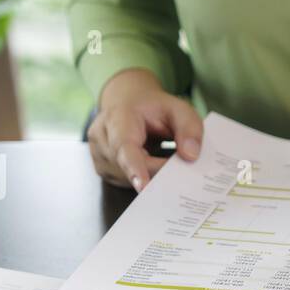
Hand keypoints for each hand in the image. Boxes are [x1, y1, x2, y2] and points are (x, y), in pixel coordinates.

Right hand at [88, 69, 203, 189]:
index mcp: (118, 117)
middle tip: (179, 172)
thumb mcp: (178, 109)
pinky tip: (151, 167)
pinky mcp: (102, 168)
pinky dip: (141, 178)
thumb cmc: (153, 108)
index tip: (143, 187)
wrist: (128, 103)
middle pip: (130, 166)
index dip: (134, 168)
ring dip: (150, 175)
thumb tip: (191, 156)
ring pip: (128, 178)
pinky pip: (124, 182)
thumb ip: (189, 128)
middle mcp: (101, 136)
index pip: (123, 146)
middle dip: (157, 172)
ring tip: (163, 161)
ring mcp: (98, 154)